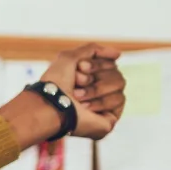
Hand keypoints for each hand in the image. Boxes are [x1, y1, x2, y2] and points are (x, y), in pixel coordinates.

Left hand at [0, 42, 126, 144]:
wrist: (50, 103)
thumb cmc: (55, 82)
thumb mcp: (70, 57)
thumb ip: (93, 49)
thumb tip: (118, 55)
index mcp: (91, 80)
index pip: (110, 64)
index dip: (97, 64)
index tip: (80, 67)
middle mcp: (99, 93)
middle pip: (117, 73)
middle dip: (96, 76)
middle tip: (77, 83)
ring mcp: (105, 107)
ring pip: (120, 84)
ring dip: (96, 89)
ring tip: (77, 97)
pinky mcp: (109, 120)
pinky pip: (119, 100)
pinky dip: (101, 101)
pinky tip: (85, 108)